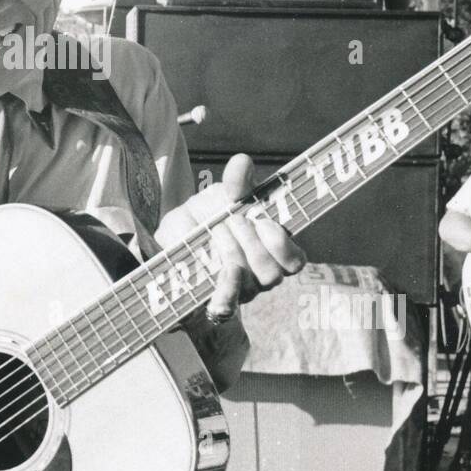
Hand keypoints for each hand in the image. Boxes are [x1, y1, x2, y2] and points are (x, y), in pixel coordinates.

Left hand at [157, 154, 305, 321]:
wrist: (175, 234)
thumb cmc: (209, 214)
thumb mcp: (222, 192)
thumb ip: (237, 180)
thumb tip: (242, 162)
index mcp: (272, 250)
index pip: (295, 262)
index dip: (282, 244)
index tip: (263, 220)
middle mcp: (260, 274)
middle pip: (271, 273)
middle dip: (251, 242)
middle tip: (232, 220)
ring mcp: (239, 291)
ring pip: (248, 285)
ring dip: (231, 253)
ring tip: (215, 232)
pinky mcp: (214, 299)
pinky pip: (225, 308)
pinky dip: (223, 296)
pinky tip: (218, 290)